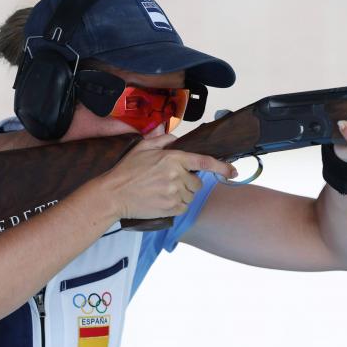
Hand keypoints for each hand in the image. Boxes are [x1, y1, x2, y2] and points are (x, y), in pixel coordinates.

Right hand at [100, 134, 236, 218]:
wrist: (114, 194)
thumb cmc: (127, 170)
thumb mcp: (143, 147)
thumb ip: (162, 140)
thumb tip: (176, 137)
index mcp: (173, 158)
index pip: (204, 162)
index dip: (221, 167)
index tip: (233, 172)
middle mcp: (177, 176)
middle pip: (197, 183)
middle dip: (188, 182)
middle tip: (169, 181)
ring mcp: (174, 193)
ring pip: (191, 196)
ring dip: (182, 194)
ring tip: (163, 191)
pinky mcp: (171, 208)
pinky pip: (184, 207)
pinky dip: (177, 205)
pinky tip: (162, 200)